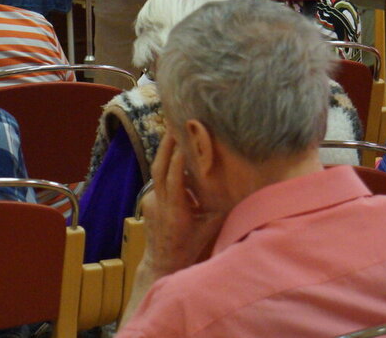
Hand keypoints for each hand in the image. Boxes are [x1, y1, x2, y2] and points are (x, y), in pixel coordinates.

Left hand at [141, 133, 225, 278]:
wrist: (162, 261)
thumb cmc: (190, 245)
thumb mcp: (210, 227)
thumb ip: (220, 207)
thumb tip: (238, 188)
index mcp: (176, 211)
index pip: (174, 179)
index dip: (177, 159)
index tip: (183, 140)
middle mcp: (160, 203)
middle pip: (159, 168)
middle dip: (165, 145)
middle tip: (173, 125)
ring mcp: (151, 201)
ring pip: (157, 172)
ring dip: (164, 153)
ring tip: (174, 134)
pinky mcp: (148, 201)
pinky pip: (158, 181)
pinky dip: (167, 169)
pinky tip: (176, 159)